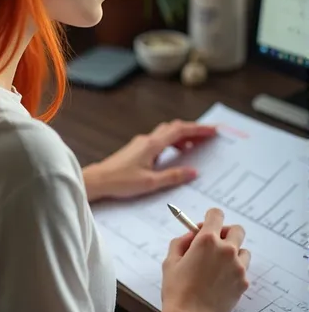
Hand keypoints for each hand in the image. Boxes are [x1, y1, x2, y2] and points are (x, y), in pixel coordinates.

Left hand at [83, 120, 215, 202]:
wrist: (98, 180)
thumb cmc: (120, 181)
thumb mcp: (150, 182)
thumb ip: (173, 176)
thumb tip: (193, 172)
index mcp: (152, 145)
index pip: (180, 130)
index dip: (198, 129)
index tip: (213, 130)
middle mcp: (147, 140)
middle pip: (174, 128)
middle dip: (193, 130)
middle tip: (209, 136)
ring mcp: (141, 143)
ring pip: (166, 133)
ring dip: (182, 137)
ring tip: (196, 146)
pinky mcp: (136, 149)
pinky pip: (159, 141)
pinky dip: (171, 143)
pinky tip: (175, 154)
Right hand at [161, 208, 250, 311]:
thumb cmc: (176, 288)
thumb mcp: (171, 260)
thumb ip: (182, 242)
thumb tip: (191, 236)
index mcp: (207, 240)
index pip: (217, 214)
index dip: (210, 219)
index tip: (204, 228)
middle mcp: (226, 250)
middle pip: (237, 230)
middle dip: (226, 233)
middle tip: (215, 244)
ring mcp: (238, 267)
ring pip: (244, 251)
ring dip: (234, 253)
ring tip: (219, 266)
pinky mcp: (243, 282)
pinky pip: (243, 270)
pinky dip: (234, 272)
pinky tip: (221, 282)